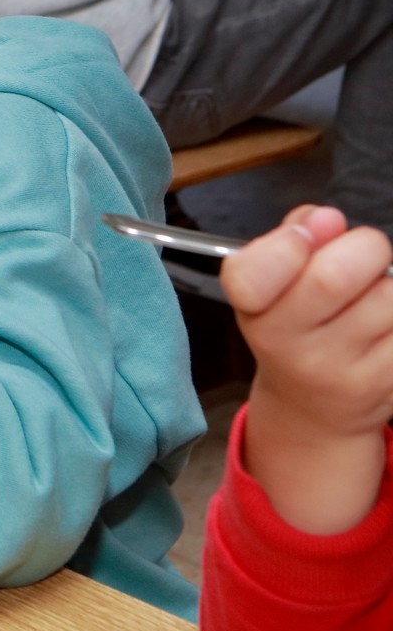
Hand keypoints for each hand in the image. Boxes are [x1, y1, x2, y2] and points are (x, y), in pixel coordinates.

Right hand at [226, 204, 392, 442]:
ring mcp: (338, 370)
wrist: (312, 412)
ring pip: (387, 297)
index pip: (251, 278)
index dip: (283, 245)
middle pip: (334, 276)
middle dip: (364, 247)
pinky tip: (384, 328)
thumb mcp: (273, 286)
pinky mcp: (384, 384)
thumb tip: (328, 219)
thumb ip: (292, 238)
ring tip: (371, 301)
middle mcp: (288, 346)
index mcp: (253, 311)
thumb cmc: (295, 330)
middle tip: (364, 253)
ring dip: (388, 286)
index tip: (305, 233)